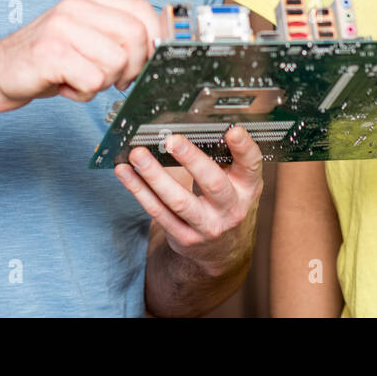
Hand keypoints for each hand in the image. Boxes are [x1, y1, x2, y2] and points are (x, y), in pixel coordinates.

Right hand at [0, 0, 159, 113]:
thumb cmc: (42, 61)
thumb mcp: (81, 39)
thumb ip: (114, 37)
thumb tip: (158, 50)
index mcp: (87, 1)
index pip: (141, 10)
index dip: (154, 40)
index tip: (148, 62)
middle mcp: (75, 8)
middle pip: (136, 36)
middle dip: (132, 67)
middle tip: (114, 80)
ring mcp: (62, 28)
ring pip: (117, 62)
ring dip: (102, 82)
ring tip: (79, 79)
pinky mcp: (51, 53)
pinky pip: (93, 80)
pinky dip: (83, 93)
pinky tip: (65, 86)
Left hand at [113, 126, 263, 275]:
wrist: (224, 250)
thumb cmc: (227, 202)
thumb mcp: (237, 182)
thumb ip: (224, 158)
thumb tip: (193, 125)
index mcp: (247, 187)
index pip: (251, 165)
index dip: (244, 148)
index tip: (233, 131)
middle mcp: (230, 208)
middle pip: (213, 184)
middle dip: (192, 160)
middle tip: (172, 141)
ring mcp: (207, 226)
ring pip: (178, 201)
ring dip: (154, 176)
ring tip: (137, 155)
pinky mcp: (183, 236)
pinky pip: (157, 211)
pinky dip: (139, 190)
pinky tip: (126, 172)